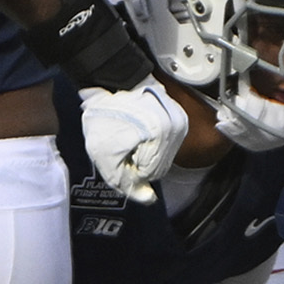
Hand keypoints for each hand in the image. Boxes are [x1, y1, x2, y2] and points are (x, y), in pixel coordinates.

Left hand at [76, 79, 188, 203]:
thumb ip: (124, 181)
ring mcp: (179, 121)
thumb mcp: (104, 154)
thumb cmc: (104, 115)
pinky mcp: (179, 118)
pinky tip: (140, 130)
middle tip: (124, 143)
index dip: (131, 168)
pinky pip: (167, 144)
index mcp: (160, 134)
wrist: (112, 84)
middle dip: (140, 161)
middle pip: (160, 165)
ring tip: (131, 134)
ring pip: (165, 156)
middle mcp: (175, 127)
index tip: (119, 153)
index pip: (151, 173)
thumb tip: (148, 199)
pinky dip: (153, 143)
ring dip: (146, 152)